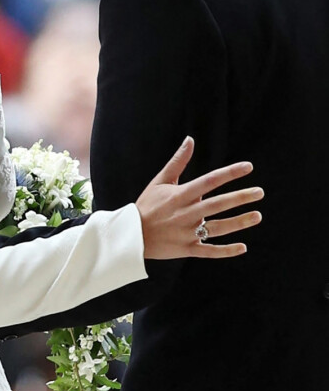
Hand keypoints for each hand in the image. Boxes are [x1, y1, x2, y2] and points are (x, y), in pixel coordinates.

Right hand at [136, 136, 263, 258]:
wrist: (131, 235)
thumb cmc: (146, 205)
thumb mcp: (160, 181)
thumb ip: (178, 162)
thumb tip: (190, 140)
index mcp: (180, 195)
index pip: (209, 181)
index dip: (230, 173)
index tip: (248, 167)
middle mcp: (185, 213)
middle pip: (218, 204)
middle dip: (241, 198)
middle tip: (259, 192)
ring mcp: (186, 233)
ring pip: (218, 228)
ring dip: (239, 222)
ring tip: (257, 215)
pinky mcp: (186, 249)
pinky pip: (209, 251)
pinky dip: (226, 251)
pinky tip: (242, 247)